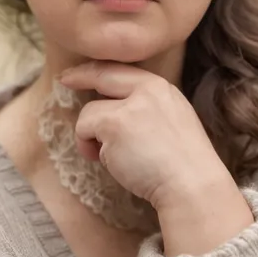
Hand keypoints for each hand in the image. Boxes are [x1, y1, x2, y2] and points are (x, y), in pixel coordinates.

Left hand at [59, 61, 226, 210]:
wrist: (193, 186)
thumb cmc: (184, 165)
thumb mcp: (173, 120)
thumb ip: (146, 108)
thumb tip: (112, 107)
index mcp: (162, 88)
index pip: (123, 70)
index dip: (98, 70)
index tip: (81, 72)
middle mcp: (146, 89)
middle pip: (103, 74)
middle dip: (79, 76)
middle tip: (64, 80)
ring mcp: (129, 106)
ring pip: (89, 112)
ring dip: (93, 137)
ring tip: (113, 158)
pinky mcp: (113, 124)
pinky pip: (85, 130)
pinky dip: (90, 148)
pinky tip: (111, 162)